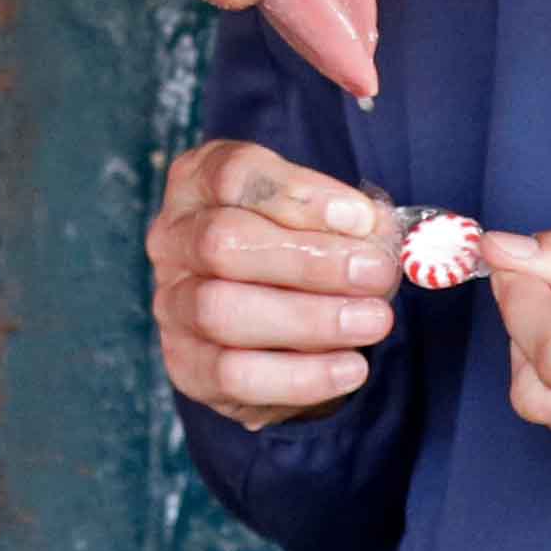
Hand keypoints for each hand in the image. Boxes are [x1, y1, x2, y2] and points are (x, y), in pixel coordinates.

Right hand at [151, 139, 400, 431]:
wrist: (276, 331)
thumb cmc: (299, 255)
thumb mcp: (321, 222)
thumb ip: (350, 223)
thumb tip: (379, 233)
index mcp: (197, 183)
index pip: (233, 175)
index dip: (300, 195)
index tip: (363, 219)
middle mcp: (173, 239)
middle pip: (221, 241)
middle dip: (309, 260)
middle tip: (376, 275)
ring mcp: (171, 304)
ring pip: (220, 310)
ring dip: (309, 318)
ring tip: (373, 320)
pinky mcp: (187, 366)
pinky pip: (234, 375)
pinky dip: (302, 375)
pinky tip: (352, 367)